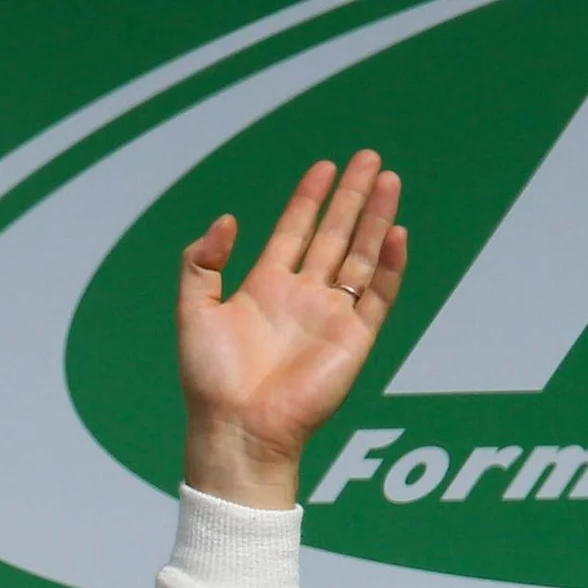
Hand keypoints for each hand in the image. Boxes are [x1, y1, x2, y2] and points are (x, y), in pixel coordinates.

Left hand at [175, 151, 408, 509]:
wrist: (238, 427)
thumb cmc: (211, 379)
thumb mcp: (192, 309)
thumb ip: (202, 261)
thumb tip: (227, 220)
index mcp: (266, 287)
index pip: (295, 230)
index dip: (309, 198)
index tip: (324, 166)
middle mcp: (303, 296)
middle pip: (335, 235)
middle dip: (352, 196)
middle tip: (369, 158)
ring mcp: (332, 316)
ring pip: (362, 256)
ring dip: (376, 219)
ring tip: (389, 180)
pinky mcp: (355, 339)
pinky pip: (379, 296)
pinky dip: (390, 266)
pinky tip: (395, 234)